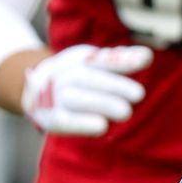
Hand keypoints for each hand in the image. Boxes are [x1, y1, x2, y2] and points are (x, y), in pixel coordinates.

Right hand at [20, 44, 152, 135]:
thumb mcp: (93, 63)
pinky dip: (81, 123)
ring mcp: (56, 96)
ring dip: (102, 104)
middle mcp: (65, 75)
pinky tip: (102, 126)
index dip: (123, 59)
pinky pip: (64, 121)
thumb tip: (147, 56)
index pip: (102, 59)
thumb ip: (118, 61)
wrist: (34, 90)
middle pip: (89, 78)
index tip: (146, 59)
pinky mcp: (50, 118)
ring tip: (127, 112)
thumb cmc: (76, 76)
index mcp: (80, 60)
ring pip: (78, 99)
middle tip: (139, 94)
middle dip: (115, 85)